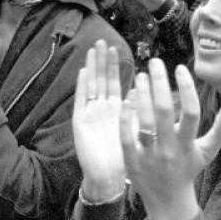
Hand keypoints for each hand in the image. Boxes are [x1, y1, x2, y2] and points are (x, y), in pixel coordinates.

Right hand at [73, 42, 127, 202]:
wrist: (108, 178)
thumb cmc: (125, 157)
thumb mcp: (135, 130)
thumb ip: (136, 112)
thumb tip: (140, 92)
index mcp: (115, 110)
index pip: (113, 82)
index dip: (114, 66)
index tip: (116, 48)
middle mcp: (101, 109)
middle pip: (101, 80)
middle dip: (102, 61)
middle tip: (102, 41)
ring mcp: (90, 114)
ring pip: (91, 86)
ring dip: (92, 68)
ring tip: (93, 50)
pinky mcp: (80, 123)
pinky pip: (81, 101)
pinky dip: (82, 86)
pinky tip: (83, 72)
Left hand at [121, 59, 220, 219]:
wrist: (168, 202)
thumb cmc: (187, 170)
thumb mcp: (206, 153)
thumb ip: (220, 132)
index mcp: (188, 145)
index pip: (191, 112)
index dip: (186, 88)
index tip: (179, 67)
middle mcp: (170, 149)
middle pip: (164, 112)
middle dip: (159, 83)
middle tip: (154, 62)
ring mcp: (150, 156)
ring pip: (144, 122)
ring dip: (141, 96)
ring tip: (140, 76)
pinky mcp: (132, 162)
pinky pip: (126, 137)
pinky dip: (126, 118)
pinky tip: (126, 99)